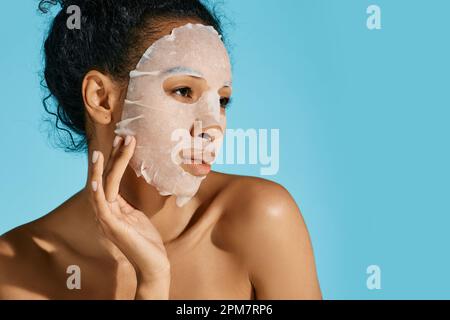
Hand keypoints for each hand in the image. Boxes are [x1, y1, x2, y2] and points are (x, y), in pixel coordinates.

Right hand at [89, 135, 169, 298]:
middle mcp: (105, 211)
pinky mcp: (111, 226)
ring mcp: (106, 219)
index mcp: (113, 208)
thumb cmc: (146, 241)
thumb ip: (128, 203)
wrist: (153, 264)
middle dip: (113, 158)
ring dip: (102, 169)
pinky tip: (97, 179)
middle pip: (105, 179)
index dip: (116, 159)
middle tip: (121, 137)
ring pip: (101, 188)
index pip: (111, 178)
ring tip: (102, 152)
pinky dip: (97, 191)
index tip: (123, 141)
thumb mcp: (136, 216)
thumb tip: (126, 187)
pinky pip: (101, 205)